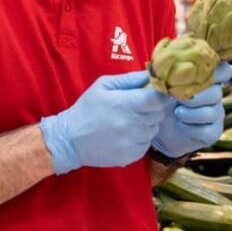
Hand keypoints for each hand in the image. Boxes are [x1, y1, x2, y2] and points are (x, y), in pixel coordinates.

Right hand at [41, 70, 172, 174]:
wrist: (70, 139)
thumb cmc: (87, 109)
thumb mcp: (103, 86)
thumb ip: (129, 79)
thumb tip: (150, 74)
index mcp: (126, 104)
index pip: (159, 99)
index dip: (161, 95)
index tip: (155, 94)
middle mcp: (132, 124)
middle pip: (159, 114)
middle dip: (152, 108)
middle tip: (135, 108)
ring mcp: (133, 142)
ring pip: (153, 129)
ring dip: (146, 124)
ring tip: (126, 122)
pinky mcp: (131, 156)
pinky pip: (146, 143)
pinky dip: (140, 139)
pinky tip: (124, 135)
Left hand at [153, 63, 231, 156]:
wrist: (160, 127)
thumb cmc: (163, 100)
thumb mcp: (164, 86)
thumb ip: (171, 76)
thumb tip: (172, 69)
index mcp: (206, 79)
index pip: (222, 71)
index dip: (216, 72)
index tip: (201, 75)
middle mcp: (215, 95)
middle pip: (215, 93)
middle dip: (194, 97)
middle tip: (177, 99)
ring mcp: (216, 114)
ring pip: (211, 113)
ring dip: (190, 114)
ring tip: (177, 112)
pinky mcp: (213, 131)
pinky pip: (207, 130)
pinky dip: (191, 129)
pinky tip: (183, 126)